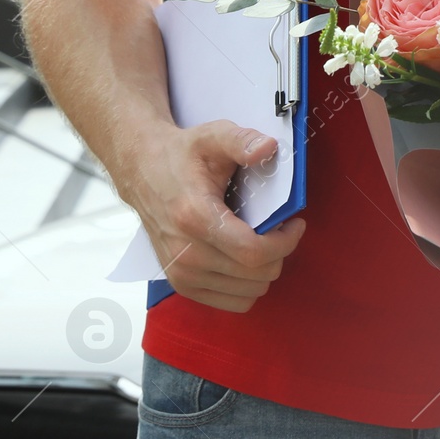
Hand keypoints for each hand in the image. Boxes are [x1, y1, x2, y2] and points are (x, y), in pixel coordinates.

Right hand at [123, 120, 306, 311]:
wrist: (143, 172)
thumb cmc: (183, 155)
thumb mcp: (214, 136)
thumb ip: (243, 141)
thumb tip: (269, 148)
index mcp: (196, 218)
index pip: (253, 252)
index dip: (285, 242)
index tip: (296, 223)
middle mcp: (186, 254)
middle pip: (255, 275)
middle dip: (280, 252)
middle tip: (282, 228)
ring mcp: (181, 274)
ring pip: (247, 293)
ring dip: (265, 269)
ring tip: (263, 240)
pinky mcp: (180, 284)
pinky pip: (231, 302)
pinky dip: (248, 284)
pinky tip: (246, 257)